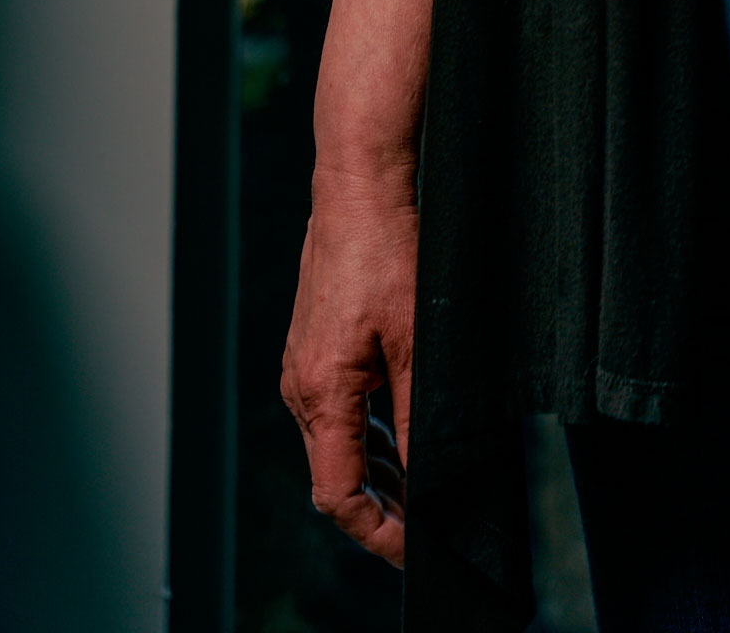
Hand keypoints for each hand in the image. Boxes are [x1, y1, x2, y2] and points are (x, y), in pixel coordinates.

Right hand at [281, 0, 434, 567]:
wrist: (361, 181)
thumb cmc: (388, 248)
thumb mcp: (418, 338)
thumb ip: (419, 413)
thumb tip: (428, 471)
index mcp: (320, 391)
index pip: (337, 494)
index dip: (376, 532)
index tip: (412, 549)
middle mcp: (301, 385)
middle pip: (333, 474)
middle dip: (380, 508)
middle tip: (424, 526)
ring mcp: (305, 363)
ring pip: (335, 442)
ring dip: (375, 471)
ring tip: (421, 491)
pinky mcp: (316, 344)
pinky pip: (337, 408)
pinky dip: (367, 433)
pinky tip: (400, 435)